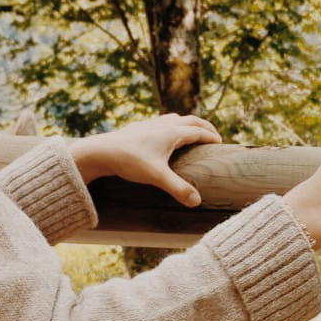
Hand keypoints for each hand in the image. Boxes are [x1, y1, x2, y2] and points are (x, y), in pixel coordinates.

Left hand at [70, 114, 221, 205]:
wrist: (100, 151)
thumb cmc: (129, 161)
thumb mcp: (157, 177)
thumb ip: (178, 188)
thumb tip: (197, 202)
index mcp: (172, 132)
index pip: (199, 131)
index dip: (211, 137)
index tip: (221, 145)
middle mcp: (162, 124)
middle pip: (190, 120)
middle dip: (204, 127)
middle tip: (213, 136)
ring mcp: (149, 124)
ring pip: (174, 118)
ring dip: (187, 124)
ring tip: (191, 133)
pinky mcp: (137, 128)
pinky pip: (160, 122)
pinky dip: (170, 126)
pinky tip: (163, 136)